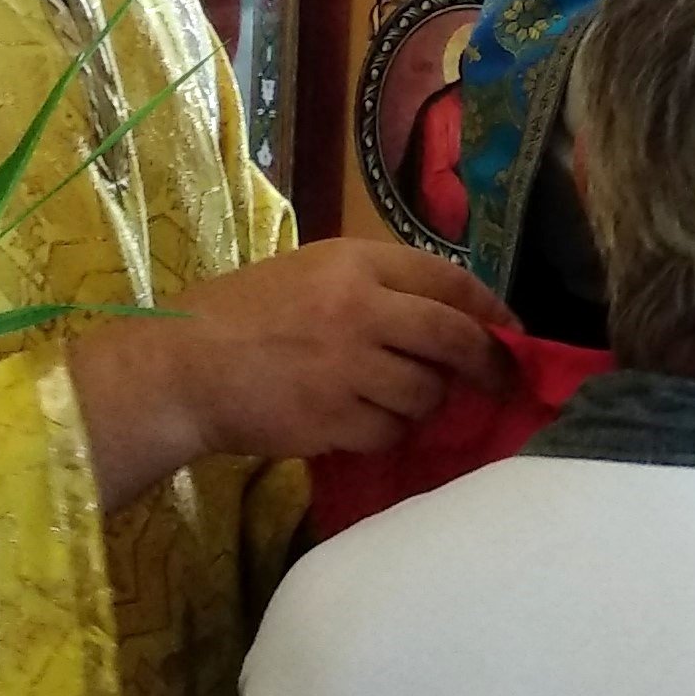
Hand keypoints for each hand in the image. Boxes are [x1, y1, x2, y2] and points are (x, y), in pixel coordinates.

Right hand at [66, 238, 514, 510]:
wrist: (184, 366)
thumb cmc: (245, 313)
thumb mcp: (311, 273)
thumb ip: (377, 287)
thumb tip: (452, 317)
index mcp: (356, 263)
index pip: (449, 281)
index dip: (490, 309)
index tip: (510, 331)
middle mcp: (361, 309)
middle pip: (453, 338)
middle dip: (486, 363)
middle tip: (497, 380)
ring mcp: (348, 367)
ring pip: (425, 393)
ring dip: (422, 402)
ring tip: (392, 398)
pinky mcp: (333, 418)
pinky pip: (389, 432)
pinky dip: (385, 432)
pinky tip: (358, 423)